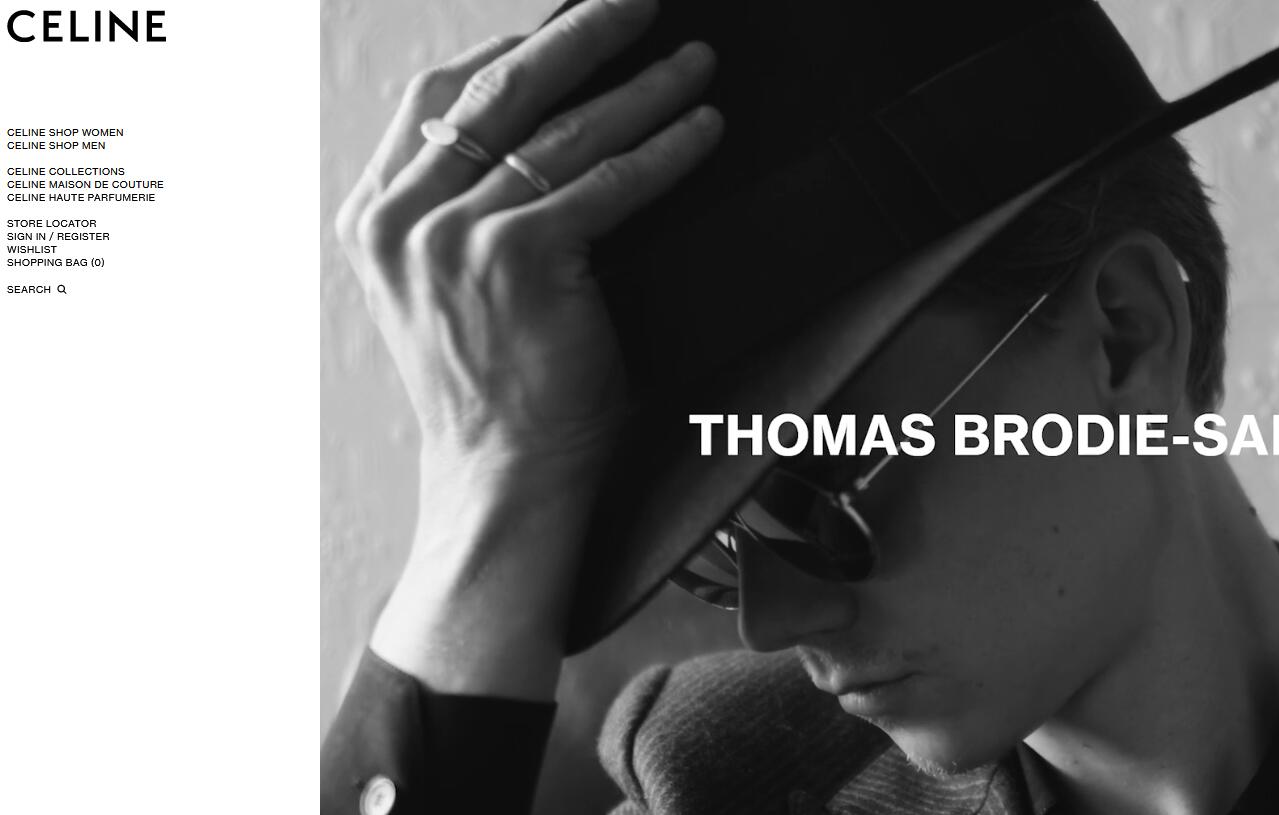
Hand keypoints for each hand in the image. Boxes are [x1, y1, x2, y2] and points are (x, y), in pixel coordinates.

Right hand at [334, 0, 721, 695]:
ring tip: (696, 64)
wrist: (498, 480)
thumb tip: (540, 127)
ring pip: (564, 129)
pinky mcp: (516, 260)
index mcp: (374, 215)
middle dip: (580, 32)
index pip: (437, 93)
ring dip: (643, 87)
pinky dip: (665, 150)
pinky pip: (608, 182)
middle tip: (640, 3)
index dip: (511, 46)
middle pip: (499, 86)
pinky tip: (702, 131)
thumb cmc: (488, 391)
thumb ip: (458, 209)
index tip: (569, 24)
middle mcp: (402, 217)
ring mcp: (453, 236)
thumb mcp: (440, 290)